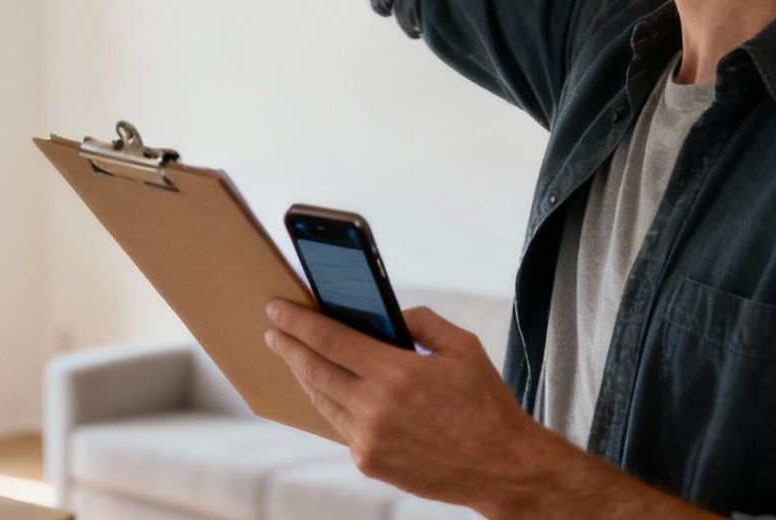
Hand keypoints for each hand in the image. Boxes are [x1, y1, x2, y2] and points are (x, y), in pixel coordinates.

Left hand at [264, 300, 554, 510]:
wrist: (502, 467)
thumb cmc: (485, 402)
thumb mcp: (461, 346)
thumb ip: (419, 321)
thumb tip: (384, 316)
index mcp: (396, 374)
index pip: (329, 340)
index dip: (298, 322)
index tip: (276, 308)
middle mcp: (375, 409)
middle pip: (314, 370)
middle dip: (288, 346)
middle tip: (273, 329)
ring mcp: (369, 441)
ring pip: (322, 400)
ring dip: (304, 375)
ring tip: (295, 355)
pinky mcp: (370, 463)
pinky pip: (342, 426)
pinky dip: (333, 403)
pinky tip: (329, 389)